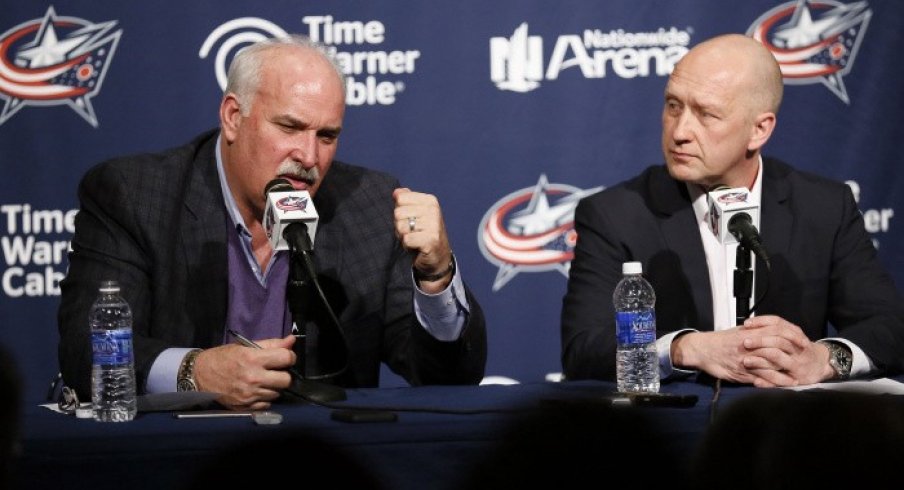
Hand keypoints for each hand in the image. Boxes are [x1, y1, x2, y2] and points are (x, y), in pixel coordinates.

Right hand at [192, 335, 296, 409]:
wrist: (200, 375)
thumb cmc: (223, 358)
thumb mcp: (245, 346)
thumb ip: (271, 344)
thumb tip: (291, 340)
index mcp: (253, 359)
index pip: (286, 358)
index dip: (289, 356)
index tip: (284, 357)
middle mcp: (253, 378)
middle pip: (286, 380)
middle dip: (283, 374)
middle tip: (274, 371)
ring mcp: (249, 395)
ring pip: (277, 393)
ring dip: (273, 387)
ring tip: (262, 380)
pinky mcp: (245, 406)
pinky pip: (267, 404)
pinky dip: (264, 398)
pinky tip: (256, 391)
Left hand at [393, 187, 453, 291]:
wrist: (438, 256)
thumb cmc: (424, 232)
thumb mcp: (417, 212)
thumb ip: (406, 199)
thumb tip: (396, 192)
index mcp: (430, 200)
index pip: (400, 198)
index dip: (400, 210)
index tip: (409, 218)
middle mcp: (433, 210)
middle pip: (398, 213)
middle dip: (400, 225)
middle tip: (411, 232)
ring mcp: (433, 225)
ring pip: (401, 227)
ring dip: (403, 236)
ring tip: (413, 239)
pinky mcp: (431, 240)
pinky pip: (406, 239)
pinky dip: (407, 245)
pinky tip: (415, 246)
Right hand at [672, 315, 830, 386]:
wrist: (701, 349)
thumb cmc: (719, 340)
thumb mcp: (738, 331)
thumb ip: (754, 331)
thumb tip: (769, 329)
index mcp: (749, 333)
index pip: (776, 332)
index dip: (792, 337)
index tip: (803, 342)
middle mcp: (749, 346)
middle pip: (776, 350)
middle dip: (791, 356)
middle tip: (804, 361)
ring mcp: (745, 360)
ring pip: (769, 366)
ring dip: (783, 374)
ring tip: (796, 380)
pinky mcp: (740, 373)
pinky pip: (758, 379)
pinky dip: (770, 383)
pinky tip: (779, 387)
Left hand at [738, 315, 832, 386]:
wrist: (820, 364)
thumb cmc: (799, 348)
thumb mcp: (791, 334)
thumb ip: (773, 329)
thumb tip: (748, 325)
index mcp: (794, 332)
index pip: (777, 323)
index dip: (761, 322)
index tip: (746, 324)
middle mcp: (796, 346)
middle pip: (777, 340)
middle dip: (760, 341)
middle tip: (745, 342)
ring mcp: (797, 363)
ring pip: (777, 358)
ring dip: (759, 360)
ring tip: (746, 361)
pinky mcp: (796, 378)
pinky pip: (780, 380)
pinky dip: (767, 381)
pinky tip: (756, 381)